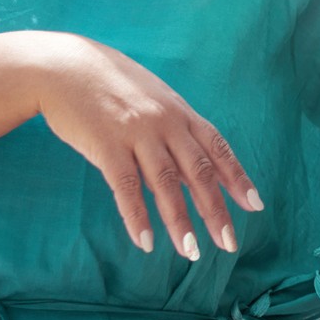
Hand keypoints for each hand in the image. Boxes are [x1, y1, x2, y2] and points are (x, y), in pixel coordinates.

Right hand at [27, 32, 262, 258]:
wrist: (64, 67)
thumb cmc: (110, 85)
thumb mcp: (153, 100)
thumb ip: (173, 132)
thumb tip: (190, 173)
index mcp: (180, 112)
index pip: (218, 148)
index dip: (237, 178)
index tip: (254, 205)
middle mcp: (166, 122)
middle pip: (199, 171)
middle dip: (216, 210)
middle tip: (229, 244)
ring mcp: (137, 132)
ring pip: (166, 184)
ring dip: (180, 222)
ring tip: (191, 252)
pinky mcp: (106, 145)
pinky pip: (126, 187)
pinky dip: (137, 216)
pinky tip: (145, 242)